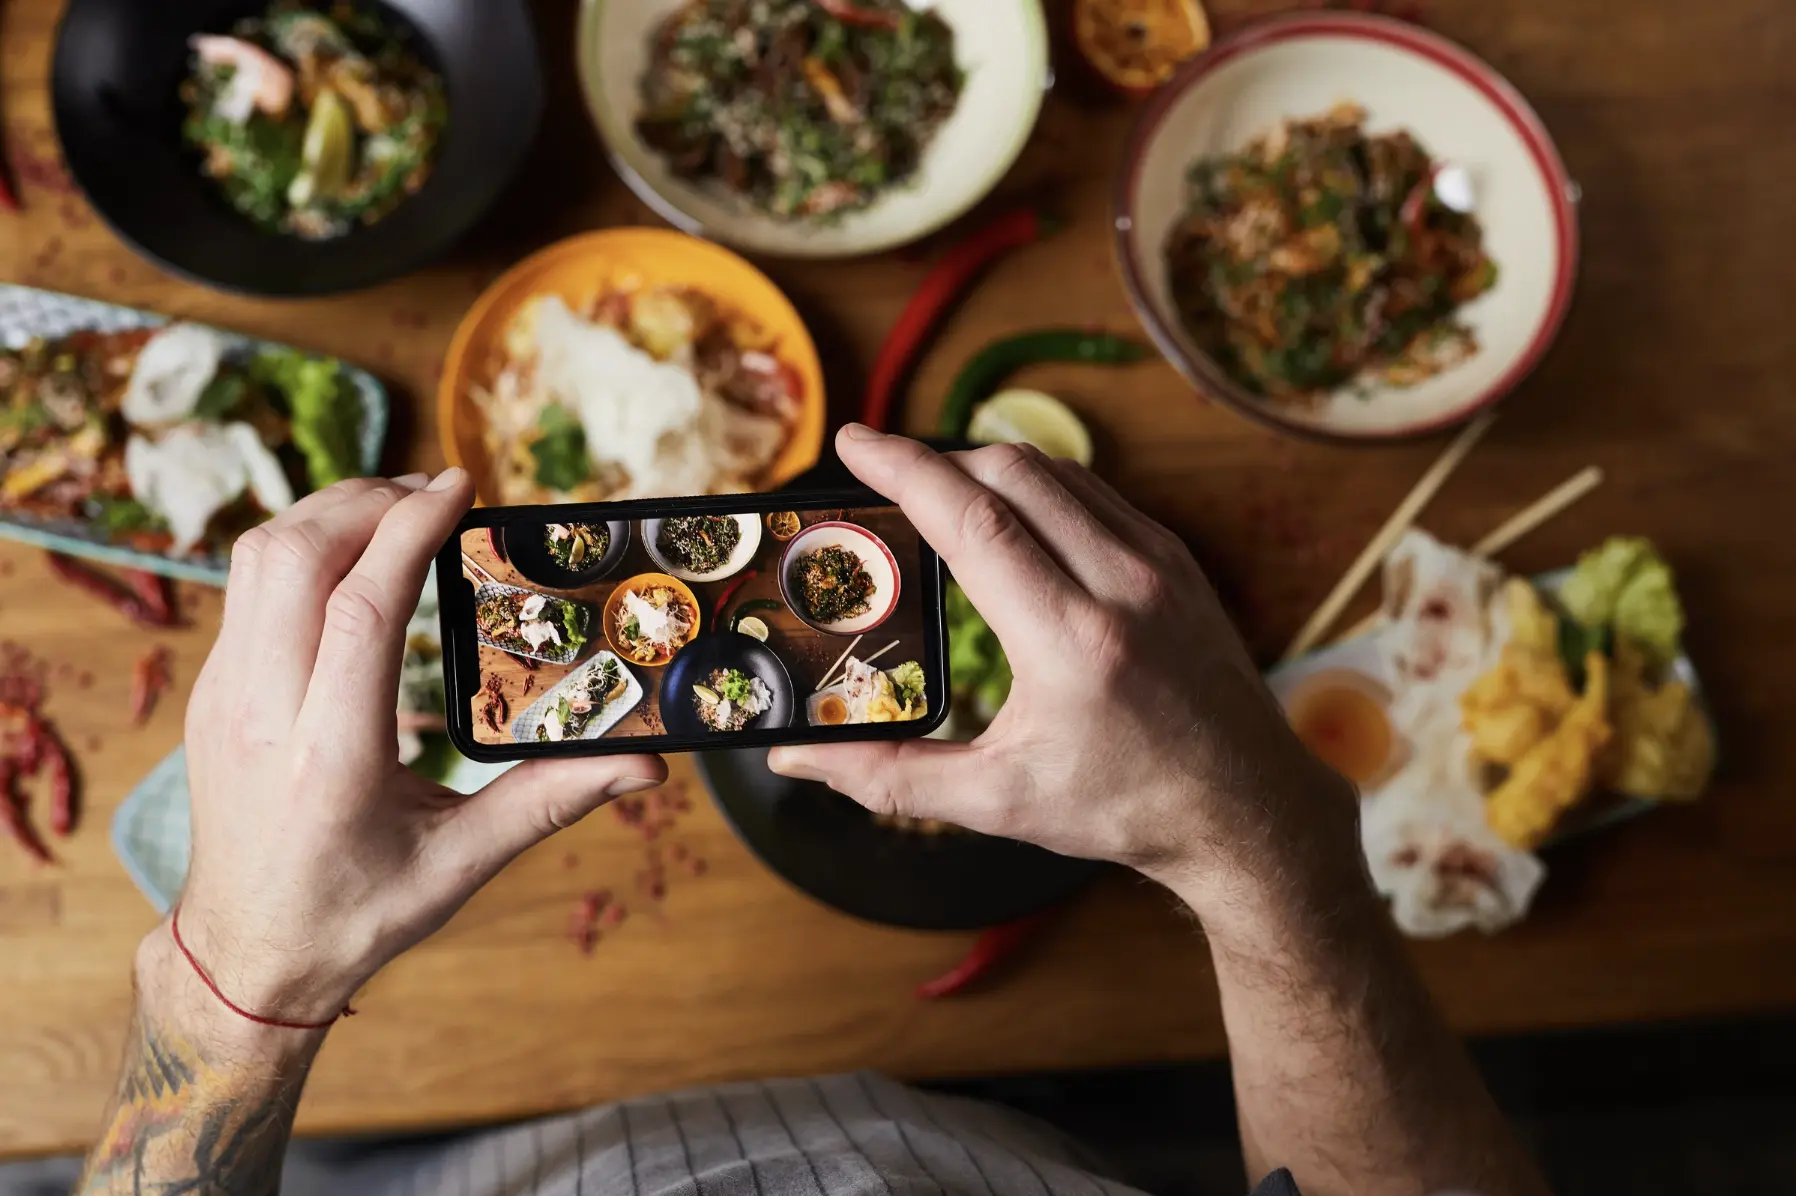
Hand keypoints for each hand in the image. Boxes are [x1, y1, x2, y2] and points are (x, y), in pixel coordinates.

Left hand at [170, 470, 666, 1023]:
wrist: (245, 958)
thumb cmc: (354, 915)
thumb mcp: (460, 865)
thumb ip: (551, 801)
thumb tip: (645, 766)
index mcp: (328, 757)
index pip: (363, 605)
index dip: (410, 528)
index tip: (458, 485)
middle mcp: (261, 713)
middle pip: (293, 556)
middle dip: (366, 500)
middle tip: (435, 491)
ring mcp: (221, 698)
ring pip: (256, 560)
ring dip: (326, 515)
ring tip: (396, 509)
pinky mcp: (210, 693)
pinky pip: (245, 589)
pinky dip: (300, 549)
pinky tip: (353, 558)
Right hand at [770, 427, 1359, 927]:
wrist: (1246, 808)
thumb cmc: (1124, 807)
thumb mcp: (999, 802)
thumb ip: (889, 777)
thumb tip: (794, 760)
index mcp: (1072, 643)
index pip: (974, 520)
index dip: (904, 468)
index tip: (851, 441)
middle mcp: (1122, 585)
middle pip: (1010, 473)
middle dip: (934, 459)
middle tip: (879, 471)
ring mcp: (1158, 563)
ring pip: (1053, 471)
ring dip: (984, 467)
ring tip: (933, 491)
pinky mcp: (1175, 559)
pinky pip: (1092, 492)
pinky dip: (1036, 487)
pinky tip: (1003, 515)